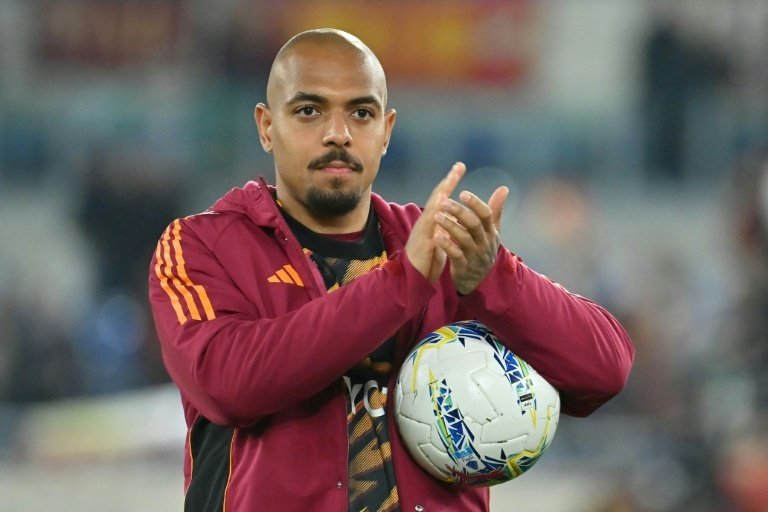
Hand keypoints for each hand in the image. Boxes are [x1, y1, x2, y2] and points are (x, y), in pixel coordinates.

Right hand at [405, 162, 465, 282]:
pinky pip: (429, 232)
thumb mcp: (439, 241)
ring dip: (440, 197)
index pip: (442, 199)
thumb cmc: (426, 261)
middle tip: (458, 167)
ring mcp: (422, 234)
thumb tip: (452, 216)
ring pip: (431, 212)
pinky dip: (434, 221)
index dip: (450, 184)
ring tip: (449, 182)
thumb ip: (444, 228)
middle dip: (447, 183)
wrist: (413, 280)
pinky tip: (440, 212)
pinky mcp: (422, 246)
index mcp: (432, 222)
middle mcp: (426, 224)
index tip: (460, 168)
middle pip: (436, 199)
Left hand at [434, 174, 509, 293]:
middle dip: (459, 212)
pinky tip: (437, 235)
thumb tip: (504, 188)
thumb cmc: (483, 249)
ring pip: (464, 239)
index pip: (486, 215)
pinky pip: (456, 255)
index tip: (462, 193)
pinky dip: (447, 245)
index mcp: (491, 232)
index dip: (475, 203)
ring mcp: (474, 255)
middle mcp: (484, 243)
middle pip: (474, 225)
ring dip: (450, 226)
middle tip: (444, 202)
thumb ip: (495, 210)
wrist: (479, 280)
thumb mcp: (492, 231)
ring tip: (437, 215)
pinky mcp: (463, 267)